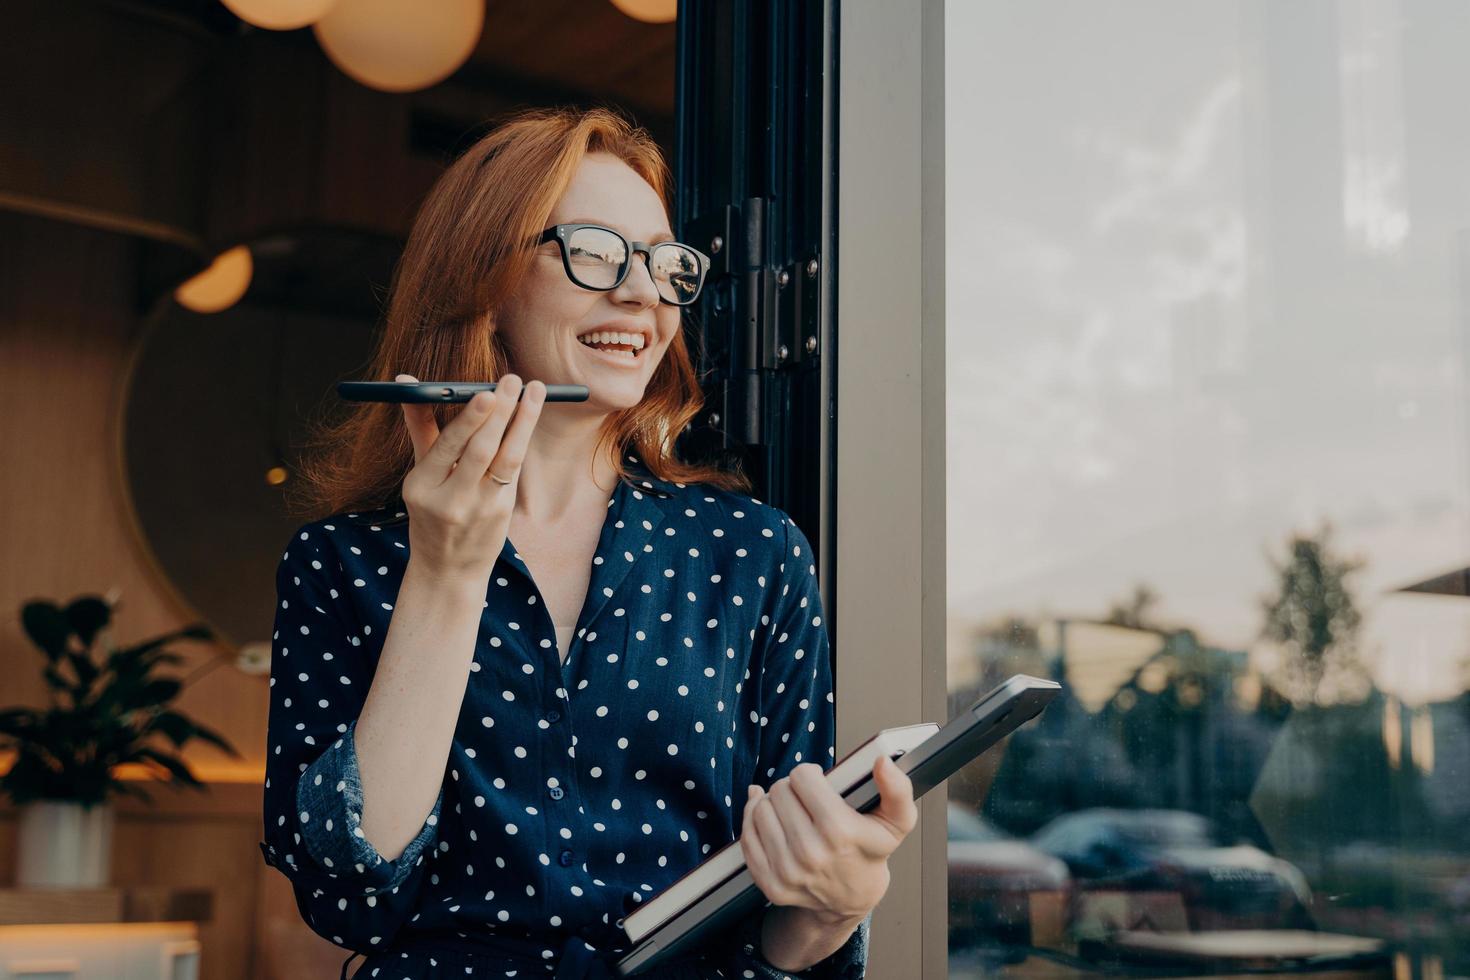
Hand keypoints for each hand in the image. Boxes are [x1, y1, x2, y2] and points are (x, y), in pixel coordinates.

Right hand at [396, 372, 544, 581]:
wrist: (448, 569)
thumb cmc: (431, 511)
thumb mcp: (419, 474)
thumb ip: (419, 426)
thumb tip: (407, 380)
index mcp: (421, 487)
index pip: (446, 447)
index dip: (469, 420)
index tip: (485, 393)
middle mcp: (450, 500)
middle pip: (479, 450)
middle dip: (500, 413)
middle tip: (512, 380)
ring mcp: (479, 509)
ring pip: (506, 459)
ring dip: (523, 422)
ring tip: (534, 391)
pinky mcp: (501, 513)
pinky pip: (514, 470)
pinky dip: (521, 439)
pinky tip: (528, 415)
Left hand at [740, 754, 917, 922]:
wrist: (852, 898)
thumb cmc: (870, 852)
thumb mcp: (897, 821)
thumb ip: (897, 788)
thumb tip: (882, 762)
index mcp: (839, 830)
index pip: (802, 776)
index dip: (810, 774)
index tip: (818, 783)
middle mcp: (810, 853)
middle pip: (779, 790)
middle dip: (791, 788)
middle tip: (805, 799)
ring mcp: (787, 871)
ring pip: (760, 809)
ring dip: (772, 804)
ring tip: (790, 810)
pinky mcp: (770, 883)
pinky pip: (747, 837)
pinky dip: (754, 822)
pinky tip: (771, 821)